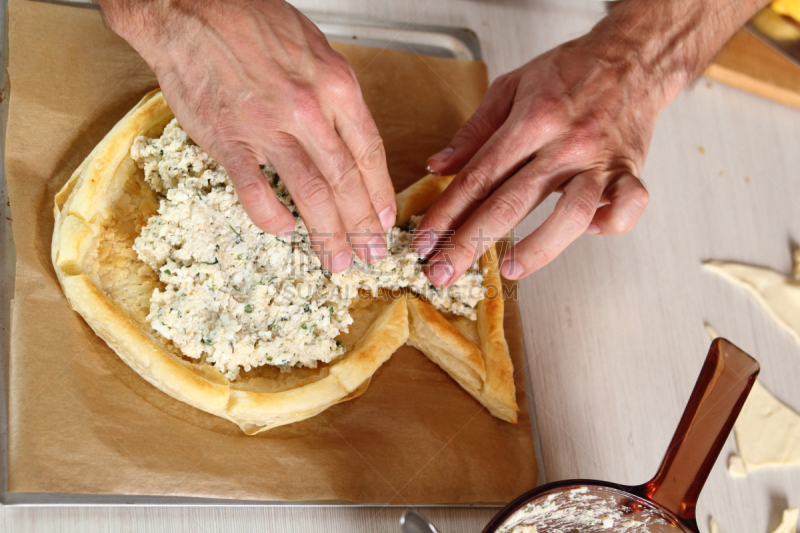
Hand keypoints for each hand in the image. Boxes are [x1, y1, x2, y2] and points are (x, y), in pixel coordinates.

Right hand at [100, 0, 394, 271]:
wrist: (190, 9)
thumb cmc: (251, 21)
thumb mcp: (314, 48)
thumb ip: (335, 95)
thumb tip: (351, 138)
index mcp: (335, 85)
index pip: (369, 152)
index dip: (381, 193)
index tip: (386, 219)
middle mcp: (308, 109)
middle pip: (346, 181)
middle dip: (363, 224)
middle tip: (371, 253)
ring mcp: (268, 127)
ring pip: (311, 193)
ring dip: (328, 233)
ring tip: (337, 258)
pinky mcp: (228, 140)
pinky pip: (255, 191)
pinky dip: (271, 217)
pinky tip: (283, 231)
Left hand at [416, 34, 656, 285]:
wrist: (633, 56)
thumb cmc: (569, 72)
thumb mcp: (511, 87)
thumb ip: (473, 132)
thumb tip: (437, 166)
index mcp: (532, 120)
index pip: (479, 175)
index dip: (447, 212)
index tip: (425, 240)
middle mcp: (565, 143)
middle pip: (511, 203)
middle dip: (471, 243)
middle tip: (443, 272)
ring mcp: (600, 161)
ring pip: (571, 215)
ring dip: (538, 248)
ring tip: (509, 269)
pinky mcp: (629, 171)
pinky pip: (627, 208)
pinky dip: (609, 225)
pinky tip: (588, 231)